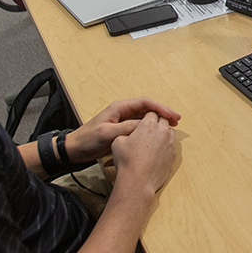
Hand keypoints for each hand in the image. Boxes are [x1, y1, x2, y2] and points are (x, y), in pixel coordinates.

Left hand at [66, 98, 180, 163]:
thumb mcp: (107, 133)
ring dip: (158, 121)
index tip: (172, 115)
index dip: (160, 108)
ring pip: (146, 117)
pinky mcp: (122, 130)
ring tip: (171, 127)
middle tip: (176, 121)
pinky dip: (151, 129)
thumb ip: (126, 128)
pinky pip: (141, 127)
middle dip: (163, 113)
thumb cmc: (88, 139)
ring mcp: (123, 120)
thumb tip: (145, 126)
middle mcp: (123, 111)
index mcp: (119, 107)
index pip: (145, 103)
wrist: (75, 150)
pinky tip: (158, 135)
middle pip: (148, 108)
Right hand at [111, 111, 176, 193]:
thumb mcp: (118, 142)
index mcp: (148, 125)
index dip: (147, 116)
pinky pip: (171, 145)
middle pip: (163, 120)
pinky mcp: (173, 155)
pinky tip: (158, 151)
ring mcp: (169, 143)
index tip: (145, 120)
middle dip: (158, 122)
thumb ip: (126, 132)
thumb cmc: (126, 161)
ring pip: (170, 131)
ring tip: (155, 139)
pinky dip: (166, 145)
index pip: (152, 113)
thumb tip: (130, 134)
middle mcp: (162, 131)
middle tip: (151, 128)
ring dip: (164, 133)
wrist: (138, 181)